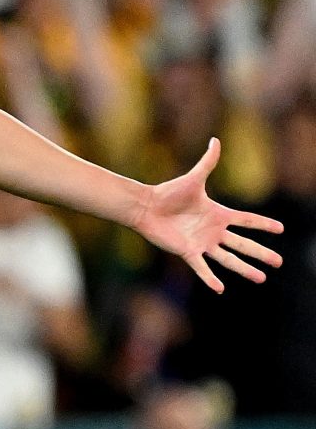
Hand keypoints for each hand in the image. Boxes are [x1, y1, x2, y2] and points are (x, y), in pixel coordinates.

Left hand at [131, 139, 285, 290]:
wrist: (146, 206)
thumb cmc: (169, 192)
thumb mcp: (193, 178)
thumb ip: (207, 162)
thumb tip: (216, 140)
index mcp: (219, 214)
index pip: (247, 220)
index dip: (263, 225)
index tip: (281, 229)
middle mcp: (213, 231)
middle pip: (243, 244)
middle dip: (261, 253)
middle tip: (279, 262)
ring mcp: (202, 243)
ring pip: (228, 259)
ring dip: (244, 269)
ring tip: (261, 278)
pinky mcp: (187, 252)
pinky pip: (201, 267)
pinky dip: (209, 278)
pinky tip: (220, 289)